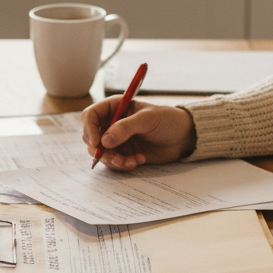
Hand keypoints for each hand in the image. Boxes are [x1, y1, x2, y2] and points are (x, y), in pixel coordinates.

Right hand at [82, 99, 196, 170]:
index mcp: (114, 108)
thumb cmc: (167, 120)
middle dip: (100, 151)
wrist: (183, 136)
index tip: (97, 143)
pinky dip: (123, 165)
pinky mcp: (124, 153)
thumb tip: (104, 140)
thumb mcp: (148, 119)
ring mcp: (117, 140)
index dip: (89, 129)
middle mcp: (111, 123)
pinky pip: (114, 163)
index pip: (90, 116)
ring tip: (131, 161)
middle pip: (91, 138)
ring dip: (113, 161)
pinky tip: (139, 160)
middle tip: (116, 158)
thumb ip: (126, 128)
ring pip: (101, 153)